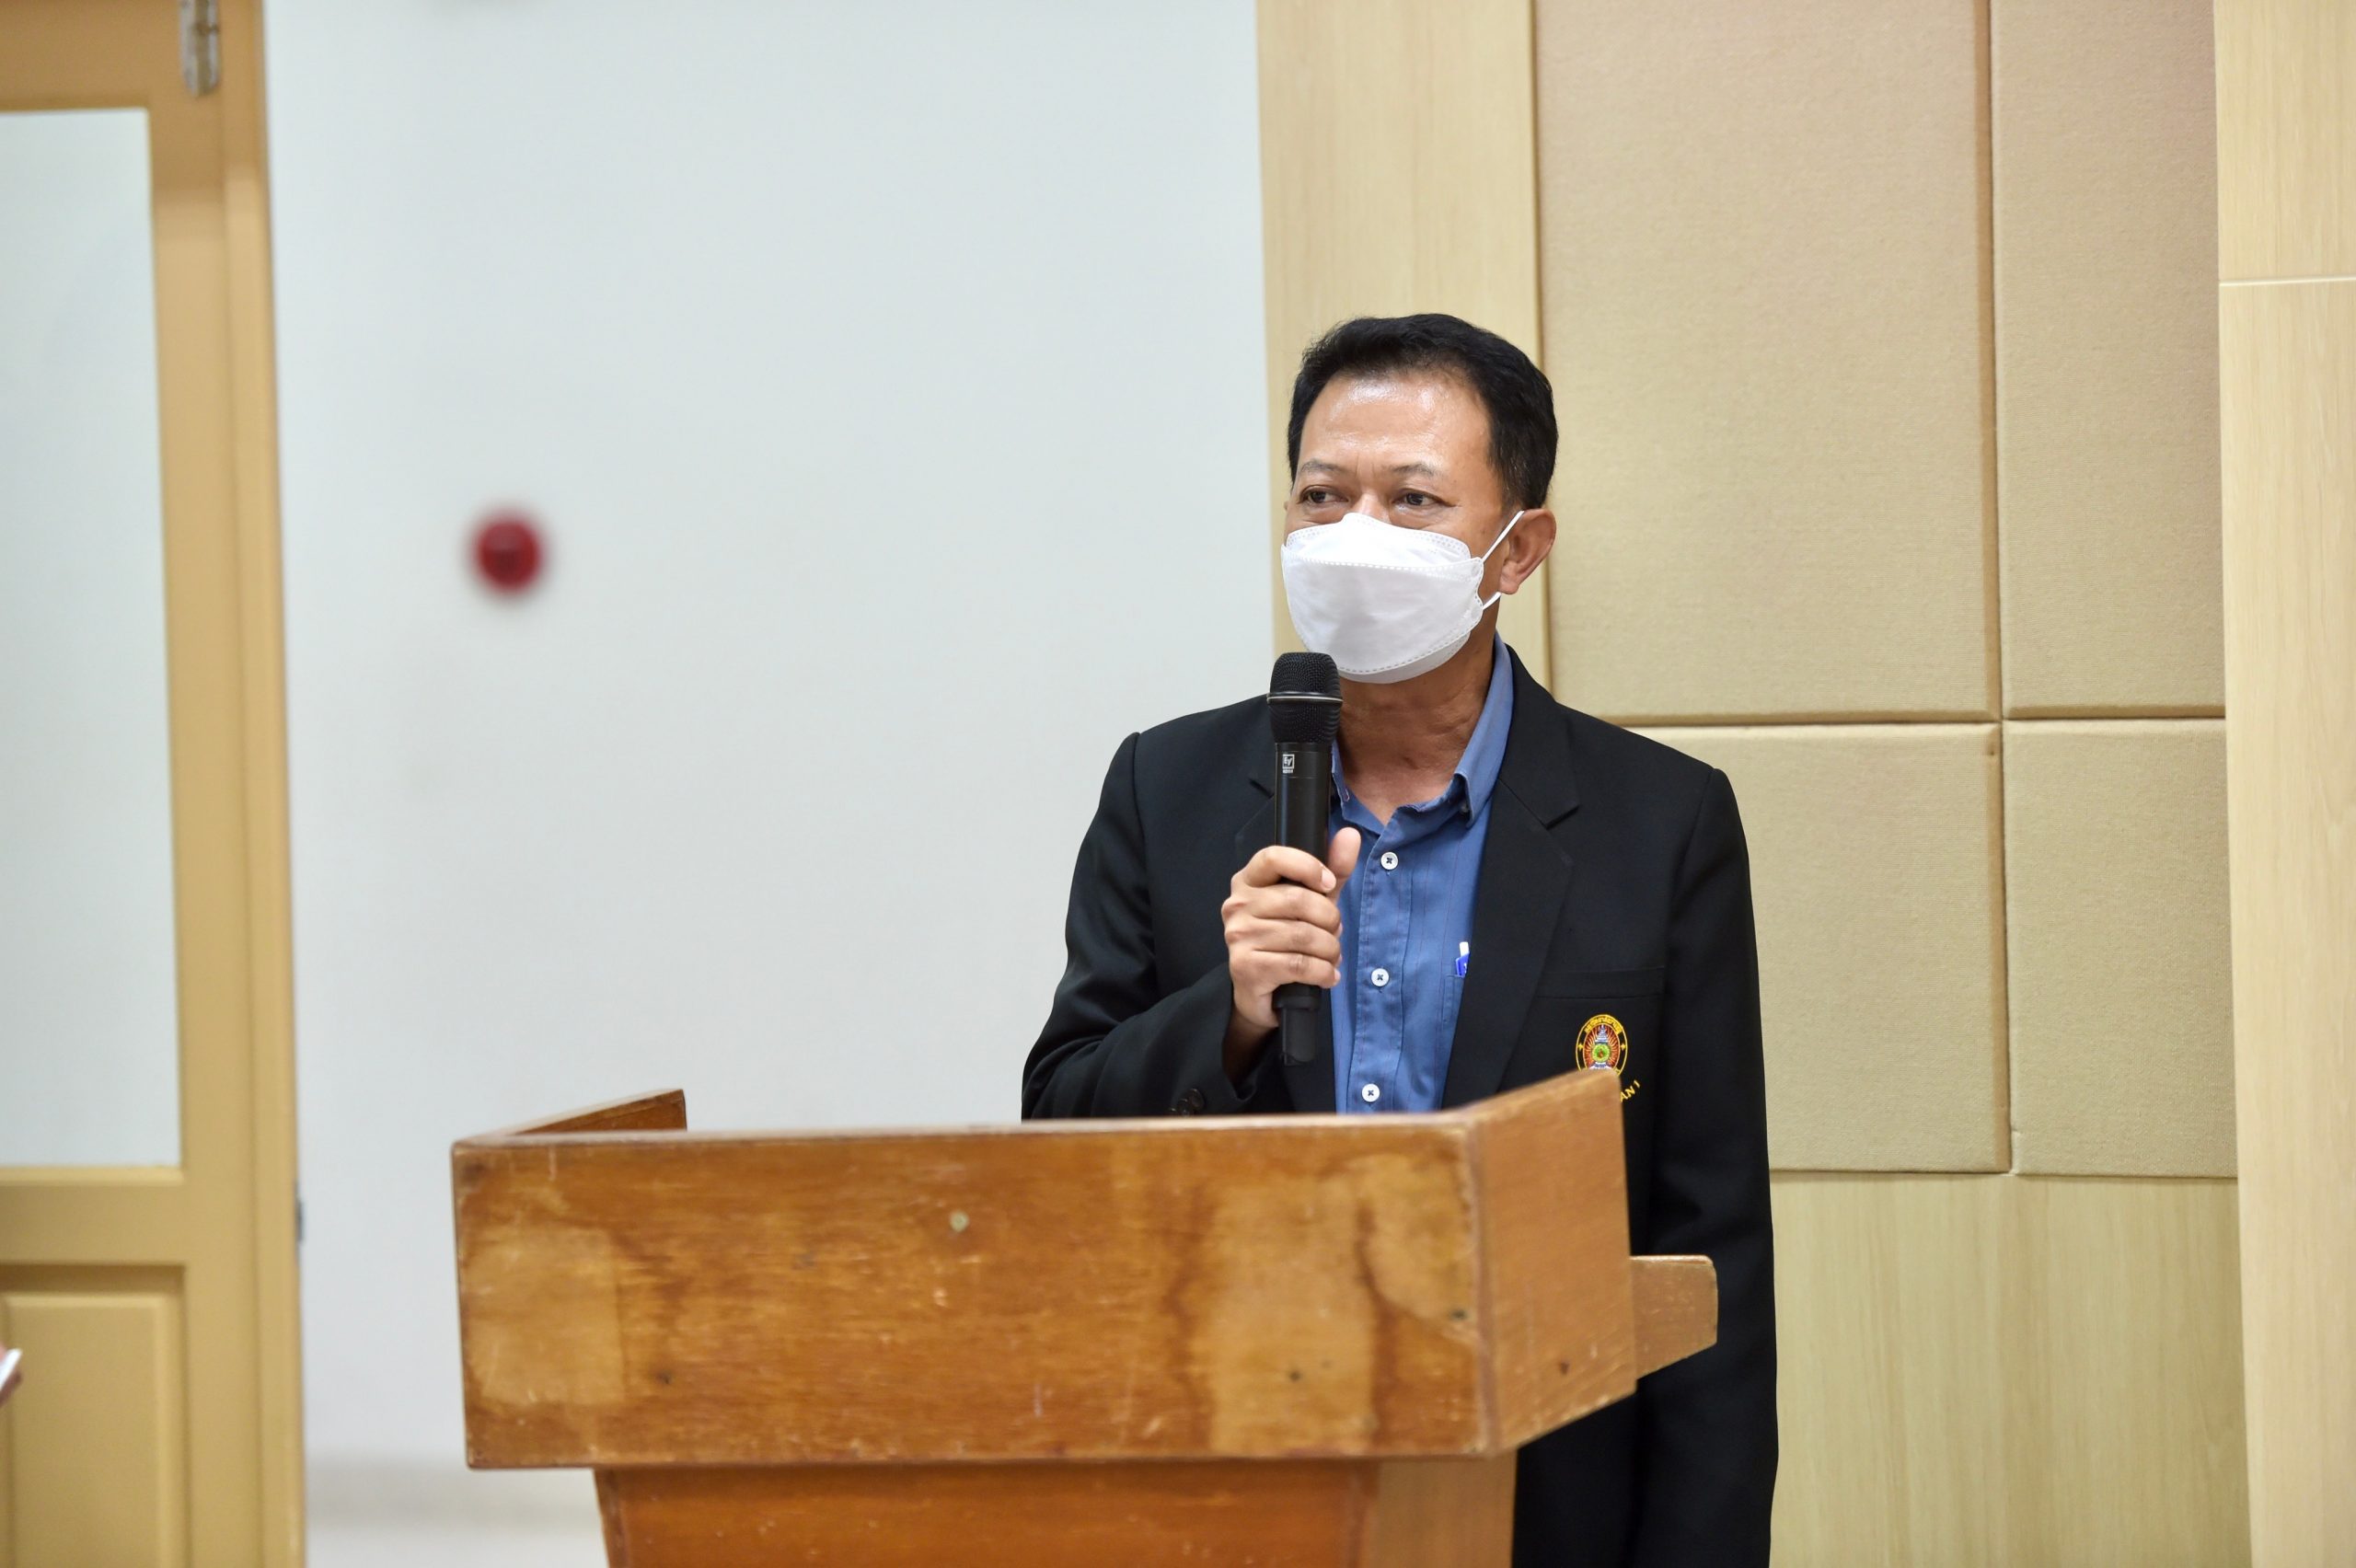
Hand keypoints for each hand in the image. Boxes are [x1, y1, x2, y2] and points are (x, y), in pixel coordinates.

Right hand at [1220, 828, 1361, 1079]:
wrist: (1260, 992)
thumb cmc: (1285, 939)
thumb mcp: (1312, 901)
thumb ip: (1331, 870)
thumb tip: (1350, 835)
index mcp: (1248, 881)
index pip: (1274, 857)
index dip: (1307, 867)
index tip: (1327, 884)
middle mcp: (1237, 905)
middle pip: (1297, 900)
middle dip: (1329, 919)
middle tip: (1335, 931)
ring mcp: (1238, 937)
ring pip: (1302, 935)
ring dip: (1330, 949)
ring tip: (1332, 956)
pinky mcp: (1245, 967)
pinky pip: (1298, 964)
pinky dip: (1323, 971)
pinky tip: (1327, 975)